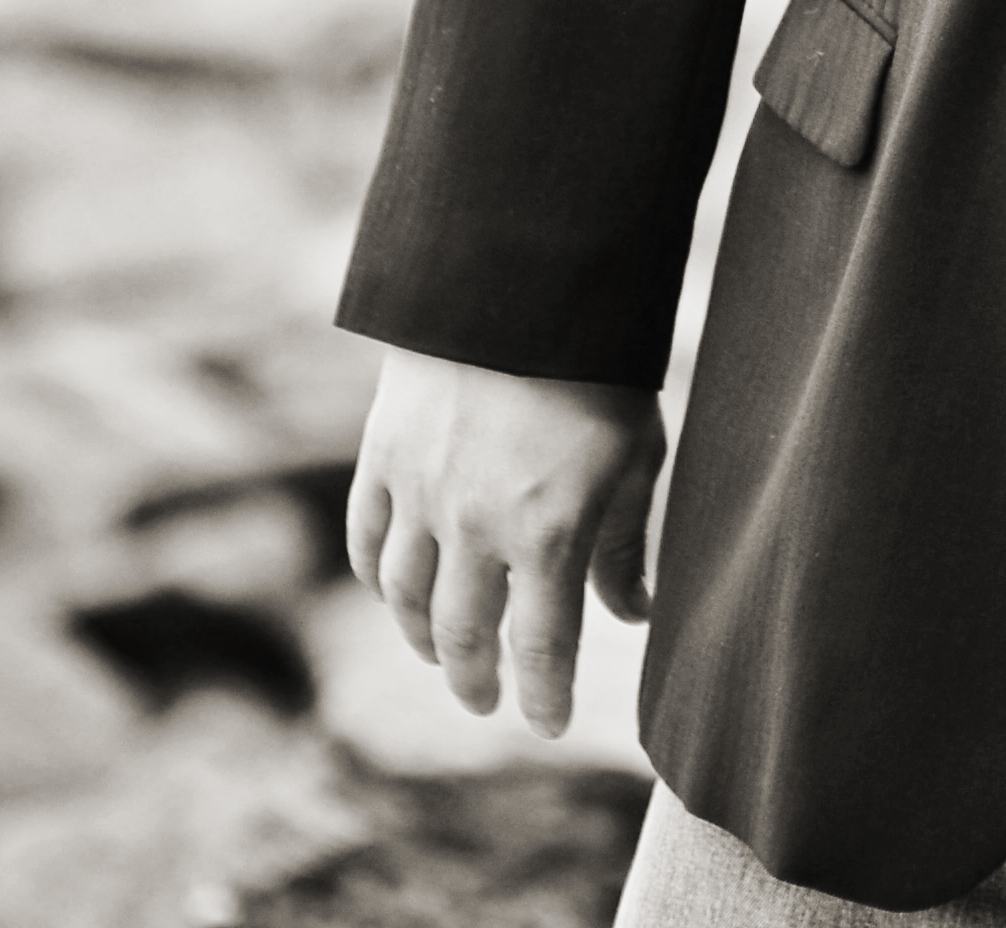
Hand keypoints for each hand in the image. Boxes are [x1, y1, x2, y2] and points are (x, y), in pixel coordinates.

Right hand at [343, 342, 666, 735]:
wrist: (520, 280)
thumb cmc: (598, 368)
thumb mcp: (635, 455)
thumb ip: (624, 544)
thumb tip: (634, 613)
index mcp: (548, 532)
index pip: (540, 648)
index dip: (544, 696)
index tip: (548, 724)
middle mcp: (475, 525)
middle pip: (465, 635)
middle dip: (477, 681)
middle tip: (485, 703)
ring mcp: (421, 492)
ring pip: (406, 597)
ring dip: (423, 639)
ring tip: (443, 657)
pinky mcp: (384, 455)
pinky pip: (370, 539)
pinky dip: (379, 577)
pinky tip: (394, 592)